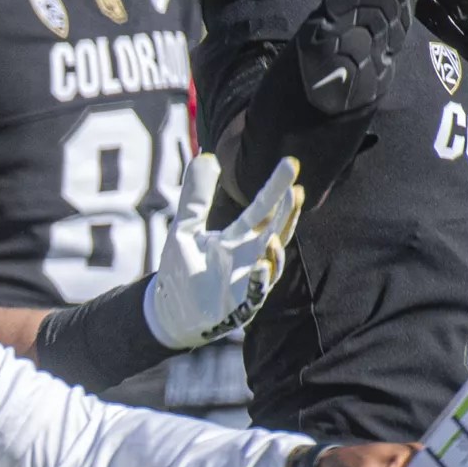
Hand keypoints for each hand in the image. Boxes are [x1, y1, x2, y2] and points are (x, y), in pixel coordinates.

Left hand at [147, 154, 300, 346]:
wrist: (169, 310)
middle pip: (277, 231)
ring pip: (272, 264)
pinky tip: (260, 266)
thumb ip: (196, 196)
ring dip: (275, 251)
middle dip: (288, 214)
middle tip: (297, 191)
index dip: (277, 187)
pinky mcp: (240, 306)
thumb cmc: (183, 268)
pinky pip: (255, 293)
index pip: (264, 208)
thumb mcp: (186, 227)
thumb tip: (207, 156)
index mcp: (241, 236)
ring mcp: (249, 281)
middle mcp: (252, 256)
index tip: (291, 163)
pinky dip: (259, 281)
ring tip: (273, 238)